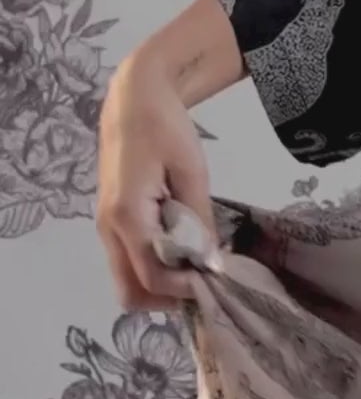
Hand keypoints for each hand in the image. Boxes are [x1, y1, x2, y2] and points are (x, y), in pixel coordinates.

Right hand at [96, 57, 215, 308]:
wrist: (134, 101)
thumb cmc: (165, 128)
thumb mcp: (192, 171)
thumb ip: (199, 219)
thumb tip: (211, 262)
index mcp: (127, 215)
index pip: (153, 277)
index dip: (185, 288)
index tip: (217, 277)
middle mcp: (108, 229)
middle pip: (131, 292)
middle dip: (168, 298)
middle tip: (204, 280)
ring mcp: (105, 228)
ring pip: (126, 281)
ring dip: (160, 285)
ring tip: (196, 265)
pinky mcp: (111, 223)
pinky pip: (128, 262)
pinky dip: (152, 268)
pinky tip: (181, 250)